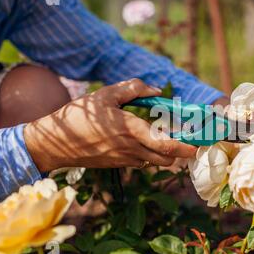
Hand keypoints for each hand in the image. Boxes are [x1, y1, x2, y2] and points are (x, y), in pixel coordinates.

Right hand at [24, 79, 196, 171]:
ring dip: (164, 153)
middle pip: (167, 158)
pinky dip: (148, 154)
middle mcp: (132, 148)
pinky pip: (141, 162)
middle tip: (186, 140)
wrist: (56, 142)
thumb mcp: (106, 94)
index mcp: (131, 130)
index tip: (198, 144)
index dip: (186, 146)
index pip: (166, 144)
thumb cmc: (80, 116)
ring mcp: (125, 160)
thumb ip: (133, 89)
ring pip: (155, 162)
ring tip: (163, 137)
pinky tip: (141, 141)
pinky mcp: (118, 165)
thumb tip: (156, 89)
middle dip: (180, 151)